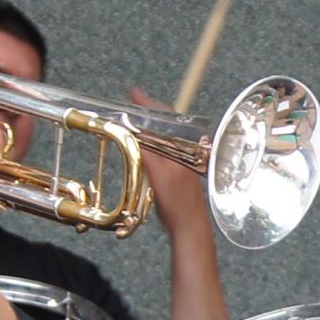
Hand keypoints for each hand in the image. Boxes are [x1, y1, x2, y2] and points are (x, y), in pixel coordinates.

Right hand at [130, 86, 208, 232]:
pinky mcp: (177, 171)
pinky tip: (141, 146)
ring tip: (132, 120)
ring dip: (147, 128)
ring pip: (163, 137)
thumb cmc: (178, 203)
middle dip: (147, 113)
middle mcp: (184, 151)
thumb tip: (134, 134)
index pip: (165, 118)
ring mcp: (181, 161)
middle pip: (164, 125)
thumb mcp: (159, 175)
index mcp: (182, 148)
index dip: (148, 105)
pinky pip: (162, 149)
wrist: (189, 226)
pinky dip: (149, 142)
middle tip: (130, 104)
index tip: (133, 94)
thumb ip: (148, 153)